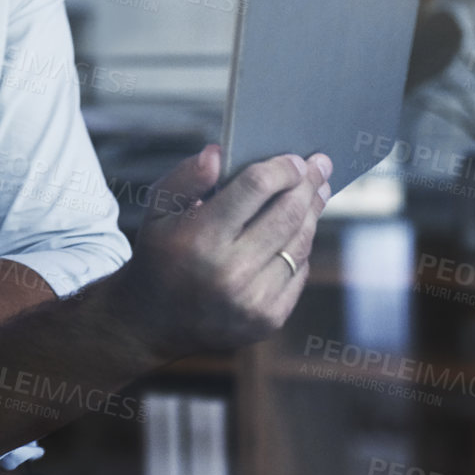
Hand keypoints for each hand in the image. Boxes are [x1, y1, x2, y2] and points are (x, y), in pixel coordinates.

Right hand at [108, 145, 331, 359]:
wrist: (154, 322)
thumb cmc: (160, 254)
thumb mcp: (157, 209)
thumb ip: (186, 177)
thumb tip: (218, 152)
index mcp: (200, 238)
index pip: (255, 187)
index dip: (281, 168)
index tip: (295, 158)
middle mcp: (230, 271)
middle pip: (287, 213)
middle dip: (308, 184)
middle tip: (320, 166)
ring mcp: (253, 300)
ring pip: (300, 242)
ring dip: (312, 213)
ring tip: (317, 192)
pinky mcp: (268, 319)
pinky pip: (299, 271)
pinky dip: (302, 246)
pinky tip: (300, 230)